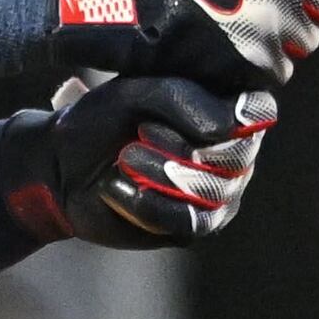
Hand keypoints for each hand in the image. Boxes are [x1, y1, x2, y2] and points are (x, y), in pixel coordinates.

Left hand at [7, 76, 276, 248]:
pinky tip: (115, 188)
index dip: (235, 111)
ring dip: (161, 173)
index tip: (192, 107)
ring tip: (124, 158)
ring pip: (211, 190)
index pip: (258, 111)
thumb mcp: (136, 91)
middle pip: (235, 155)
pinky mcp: (193, 227)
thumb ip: (182, 96)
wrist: (60, 164)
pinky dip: (147, 203)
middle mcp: (232, 153)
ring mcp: (217, 194)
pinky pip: (188, 222)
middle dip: (181, 144)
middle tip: (140, 132)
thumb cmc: (103, 119)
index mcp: (225, 109)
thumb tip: (224, 126)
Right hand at [53, 0, 318, 98]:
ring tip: (240, 24)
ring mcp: (274, 19)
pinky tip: (228, 47)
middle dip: (310, 3)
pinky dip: (262, 62)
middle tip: (275, 2)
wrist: (131, 7)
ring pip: (308, 37)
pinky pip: (281, 67)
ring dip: (284, 35)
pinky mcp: (260, 60)